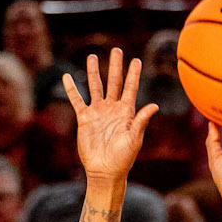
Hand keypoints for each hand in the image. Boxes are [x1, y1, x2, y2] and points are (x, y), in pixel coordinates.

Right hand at [64, 48, 156, 184]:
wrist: (104, 171)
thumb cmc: (123, 158)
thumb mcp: (134, 139)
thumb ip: (141, 121)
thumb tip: (154, 105)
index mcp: (126, 112)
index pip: (130, 88)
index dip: (133, 74)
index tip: (135, 60)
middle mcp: (112, 108)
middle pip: (114, 82)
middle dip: (115, 66)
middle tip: (116, 50)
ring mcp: (98, 112)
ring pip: (95, 86)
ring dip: (94, 72)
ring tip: (92, 56)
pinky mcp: (84, 118)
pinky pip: (77, 100)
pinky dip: (72, 89)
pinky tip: (67, 77)